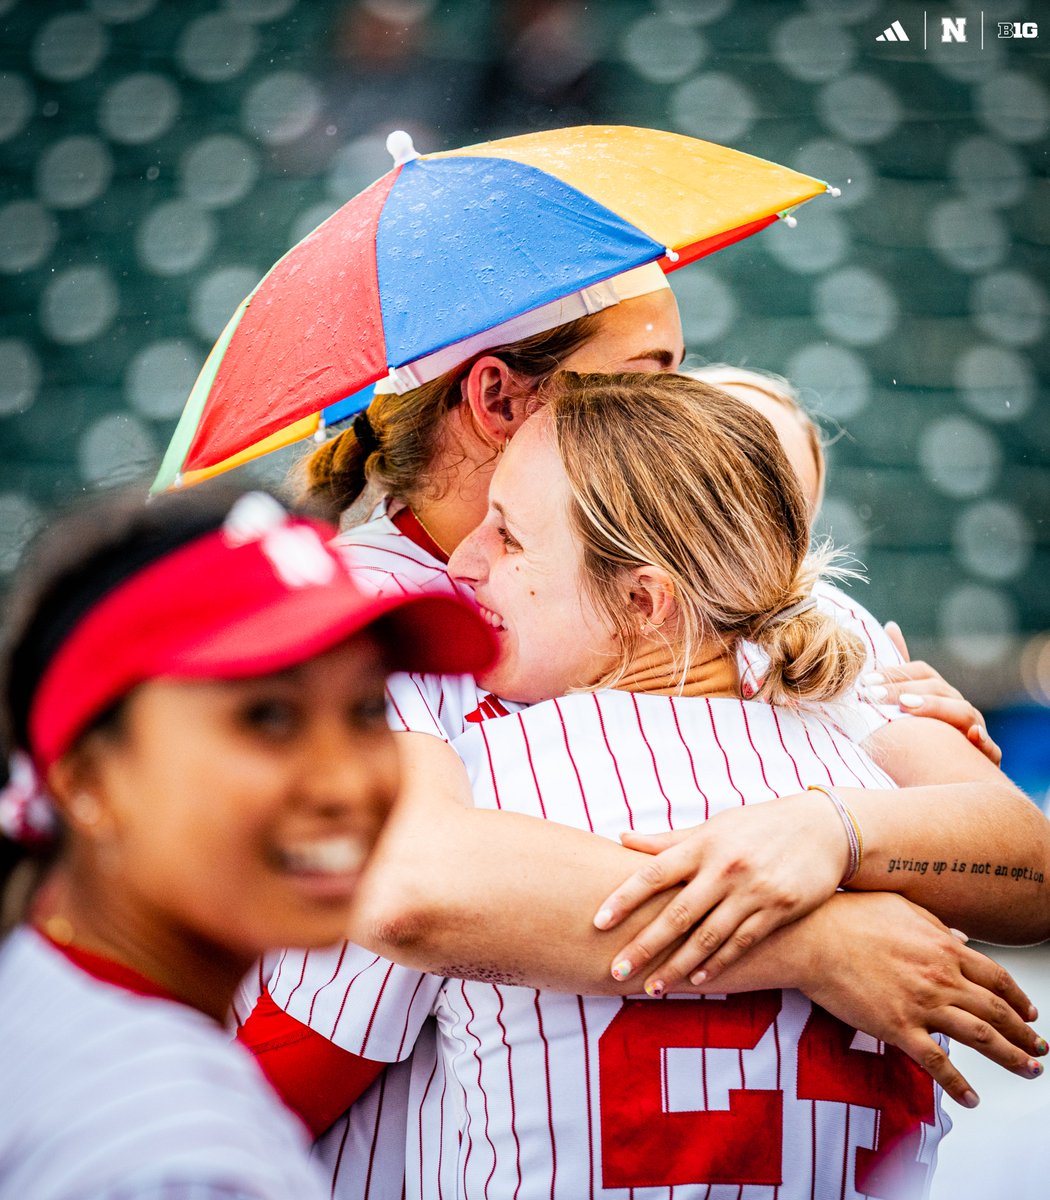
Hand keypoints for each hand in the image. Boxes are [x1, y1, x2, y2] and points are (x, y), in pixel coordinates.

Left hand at [593, 790, 849, 994]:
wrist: (824, 829)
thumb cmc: (758, 826)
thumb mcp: (714, 827)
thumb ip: (669, 840)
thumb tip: (622, 839)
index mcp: (703, 844)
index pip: (654, 872)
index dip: (623, 898)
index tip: (598, 922)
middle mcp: (724, 867)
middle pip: (676, 913)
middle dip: (644, 945)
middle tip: (616, 970)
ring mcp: (752, 891)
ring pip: (707, 937)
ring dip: (677, 966)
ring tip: (652, 987)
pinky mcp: (777, 910)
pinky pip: (741, 943)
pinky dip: (717, 963)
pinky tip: (697, 980)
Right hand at [800, 892, 1045, 1106]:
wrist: (812, 937)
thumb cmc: (847, 917)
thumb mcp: (899, 907)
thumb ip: (935, 924)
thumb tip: (961, 939)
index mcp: (942, 947)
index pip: (995, 977)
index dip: (1018, 997)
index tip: (1029, 1012)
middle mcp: (940, 978)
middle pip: (996, 1011)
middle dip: (1024, 1034)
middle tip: (1039, 1048)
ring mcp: (921, 1005)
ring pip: (980, 1038)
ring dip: (1011, 1057)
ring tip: (1027, 1070)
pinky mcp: (897, 1029)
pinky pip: (938, 1063)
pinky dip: (959, 1085)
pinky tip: (972, 1098)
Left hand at [864, 621, 1000, 765]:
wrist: (948, 773)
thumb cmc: (924, 733)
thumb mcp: (907, 701)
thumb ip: (899, 669)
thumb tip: (890, 625)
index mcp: (939, 692)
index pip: (920, 672)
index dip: (894, 674)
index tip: (864, 682)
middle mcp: (958, 705)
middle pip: (935, 688)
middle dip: (902, 690)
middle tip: (873, 696)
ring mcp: (975, 728)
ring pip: (962, 711)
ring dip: (935, 707)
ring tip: (908, 707)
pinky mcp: (986, 755)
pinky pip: (991, 748)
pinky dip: (983, 741)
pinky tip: (972, 735)